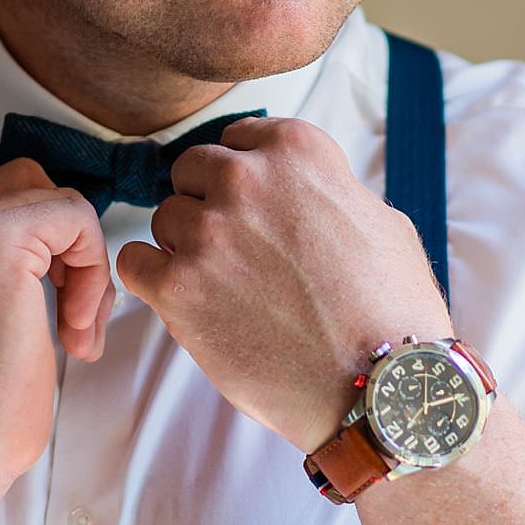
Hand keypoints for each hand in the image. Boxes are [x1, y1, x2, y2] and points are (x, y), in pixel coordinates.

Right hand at [0, 157, 112, 496]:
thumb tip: (51, 250)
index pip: (7, 198)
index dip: (48, 249)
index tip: (54, 309)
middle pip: (35, 189)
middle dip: (69, 249)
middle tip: (72, 317)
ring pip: (60, 204)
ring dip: (85, 268)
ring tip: (75, 331)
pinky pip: (76, 218)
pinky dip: (92, 272)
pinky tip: (73, 328)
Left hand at [115, 115, 451, 453]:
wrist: (379, 388)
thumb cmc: (391, 311)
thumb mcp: (379, 221)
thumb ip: (326, 191)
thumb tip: (300, 192)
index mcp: (297, 154)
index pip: (238, 137)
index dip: (242, 173)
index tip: (251, 201)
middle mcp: (246, 181)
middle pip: (192, 170)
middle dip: (207, 203)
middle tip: (235, 247)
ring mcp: (208, 234)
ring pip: (164, 218)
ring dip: (184, 246)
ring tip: (225, 285)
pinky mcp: (178, 288)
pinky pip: (133, 262)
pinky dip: (150, 278)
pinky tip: (183, 298)